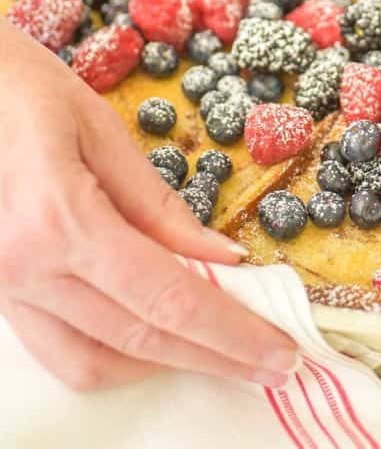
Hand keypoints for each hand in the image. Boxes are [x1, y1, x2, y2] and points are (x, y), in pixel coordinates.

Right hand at [0, 19, 296, 390]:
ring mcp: (1, 289)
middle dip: (215, 357)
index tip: (280, 351)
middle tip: (272, 362)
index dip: (232, 331)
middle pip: (139, 339)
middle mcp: (24, 270)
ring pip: (93, 363)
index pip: (168, 298)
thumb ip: (159, 206)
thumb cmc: (22, 90)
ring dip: (165, 363)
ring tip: (222, 348)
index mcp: (58, 221)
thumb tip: (222, 259)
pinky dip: (118, 352)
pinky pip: (61, 347)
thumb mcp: (101, 132)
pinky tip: (157, 334)